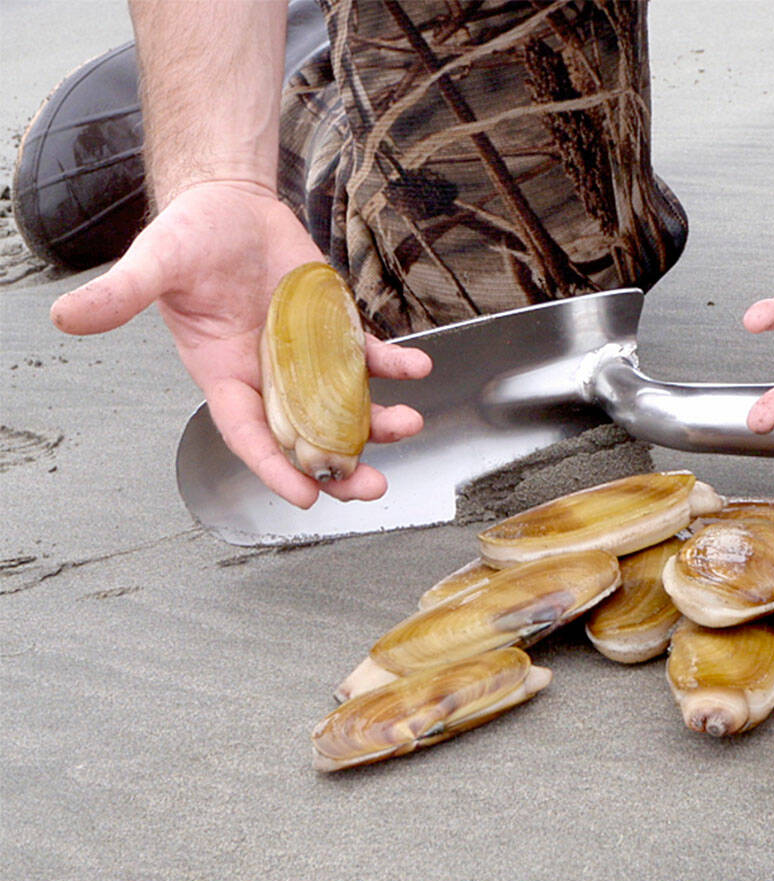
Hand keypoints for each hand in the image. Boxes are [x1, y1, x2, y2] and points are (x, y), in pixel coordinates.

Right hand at [50, 180, 431, 507]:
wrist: (229, 202)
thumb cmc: (189, 236)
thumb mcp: (155, 263)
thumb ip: (121, 295)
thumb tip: (66, 317)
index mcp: (224, 373)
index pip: (249, 434)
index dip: (275, 468)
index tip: (304, 496)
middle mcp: (269, 374)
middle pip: (307, 435)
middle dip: (339, 464)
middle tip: (369, 486)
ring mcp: (307, 355)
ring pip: (346, 404)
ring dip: (377, 420)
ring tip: (407, 425)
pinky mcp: (334, 328)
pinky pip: (370, 355)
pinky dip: (396, 364)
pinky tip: (418, 369)